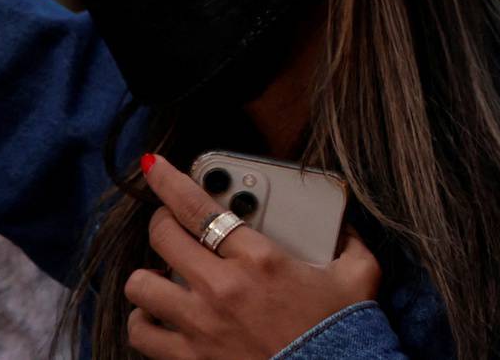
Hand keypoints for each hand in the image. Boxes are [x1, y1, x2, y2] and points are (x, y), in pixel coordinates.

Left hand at [123, 155, 379, 359]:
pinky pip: (141, 332)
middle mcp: (222, 288)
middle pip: (163, 237)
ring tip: (164, 275)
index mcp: (260, 259)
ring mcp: (200, 326)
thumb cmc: (341, 332)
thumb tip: (344, 224)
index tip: (154, 167)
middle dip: (162, 223)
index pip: (199, 207)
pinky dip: (144, 321)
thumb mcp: (358, 276)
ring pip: (142, 285)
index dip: (170, 181)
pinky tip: (158, 316)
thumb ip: (349, 241)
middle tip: (173, 225)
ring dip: (150, 276)